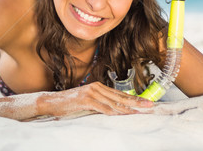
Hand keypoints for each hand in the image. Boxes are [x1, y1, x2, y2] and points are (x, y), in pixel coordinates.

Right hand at [36, 82, 153, 118]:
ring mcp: (92, 92)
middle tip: (150, 105)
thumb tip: (114, 111)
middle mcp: (97, 87)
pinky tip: (122, 114)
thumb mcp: (88, 102)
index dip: (134, 99)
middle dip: (136, 101)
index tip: (145, 103)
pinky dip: (114, 112)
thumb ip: (100, 104)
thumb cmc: (70, 104)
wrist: (52, 102)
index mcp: (98, 86)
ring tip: (140, 111)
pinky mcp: (87, 99)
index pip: (120, 94)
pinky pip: (103, 107)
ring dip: (128, 108)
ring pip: (114, 103)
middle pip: (121, 96)